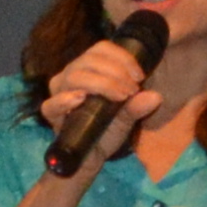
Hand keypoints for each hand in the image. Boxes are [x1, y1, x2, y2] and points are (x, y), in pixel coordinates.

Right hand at [29, 41, 156, 187]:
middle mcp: (72, 75)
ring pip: (74, 76)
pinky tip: (79, 98)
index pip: (101, 49)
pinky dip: (65, 99)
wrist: (90, 157)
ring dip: (101, 83)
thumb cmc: (106, 130)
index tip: (139, 76)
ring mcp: (59, 92)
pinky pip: (52, 104)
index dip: (121, 57)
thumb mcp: (127, 117)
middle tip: (131, 90)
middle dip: (115, 72)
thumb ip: (137, 106)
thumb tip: (155, 97)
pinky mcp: (51, 113)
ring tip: (119, 97)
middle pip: (89, 60)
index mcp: (89, 69)